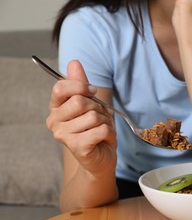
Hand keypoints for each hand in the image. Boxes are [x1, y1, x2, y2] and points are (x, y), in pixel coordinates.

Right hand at [46, 60, 116, 175]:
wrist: (101, 157)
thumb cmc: (95, 129)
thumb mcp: (90, 104)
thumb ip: (80, 84)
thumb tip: (74, 62)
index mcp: (55, 108)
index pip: (60, 87)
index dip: (81, 86)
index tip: (92, 92)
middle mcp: (54, 121)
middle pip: (80, 101)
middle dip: (98, 107)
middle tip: (100, 118)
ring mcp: (63, 135)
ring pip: (93, 116)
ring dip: (105, 122)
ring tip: (102, 130)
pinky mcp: (76, 146)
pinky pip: (100, 129)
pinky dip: (109, 132)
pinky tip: (103, 139)